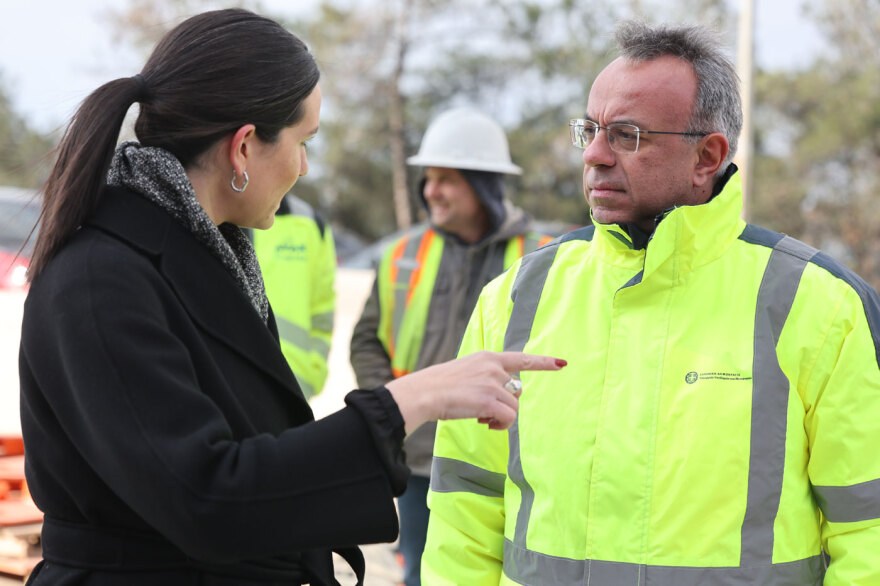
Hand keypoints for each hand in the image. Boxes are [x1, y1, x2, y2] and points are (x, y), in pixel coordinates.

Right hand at [385, 351, 565, 432]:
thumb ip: (487, 378)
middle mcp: (493, 368)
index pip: (521, 358)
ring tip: (482, 418)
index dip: (543, 362)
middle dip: (506, 404)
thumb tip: (507, 397)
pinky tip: (486, 424)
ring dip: (501, 418)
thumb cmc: (440, 386)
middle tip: (485, 412)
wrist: (424, 392)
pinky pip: (509, 418)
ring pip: (513, 408)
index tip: (562, 363)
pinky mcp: (489, 400)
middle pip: (517, 391)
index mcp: (487, 358)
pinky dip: (500, 425)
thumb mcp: (466, 371)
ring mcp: (492, 383)